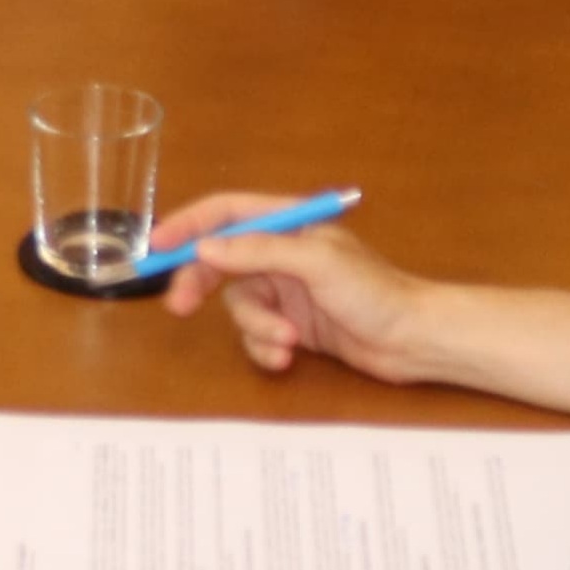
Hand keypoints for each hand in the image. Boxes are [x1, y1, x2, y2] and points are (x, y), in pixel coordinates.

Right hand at [159, 211, 434, 383]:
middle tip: (177, 307)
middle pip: (220, 261)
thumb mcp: (316, 263)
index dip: (189, 224)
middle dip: (200, 286)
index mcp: (289, 224)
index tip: (157, 245)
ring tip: (285, 341)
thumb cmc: (375, 292)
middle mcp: (283, 254)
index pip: (227, 213)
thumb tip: (207, 247)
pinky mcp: (292, 325)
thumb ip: (259, 250)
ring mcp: (286, 291)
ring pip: (239, 306)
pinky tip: (288, 355)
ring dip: (256, 327)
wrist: (413, 341)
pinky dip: (266, 347)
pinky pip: (257, 334)